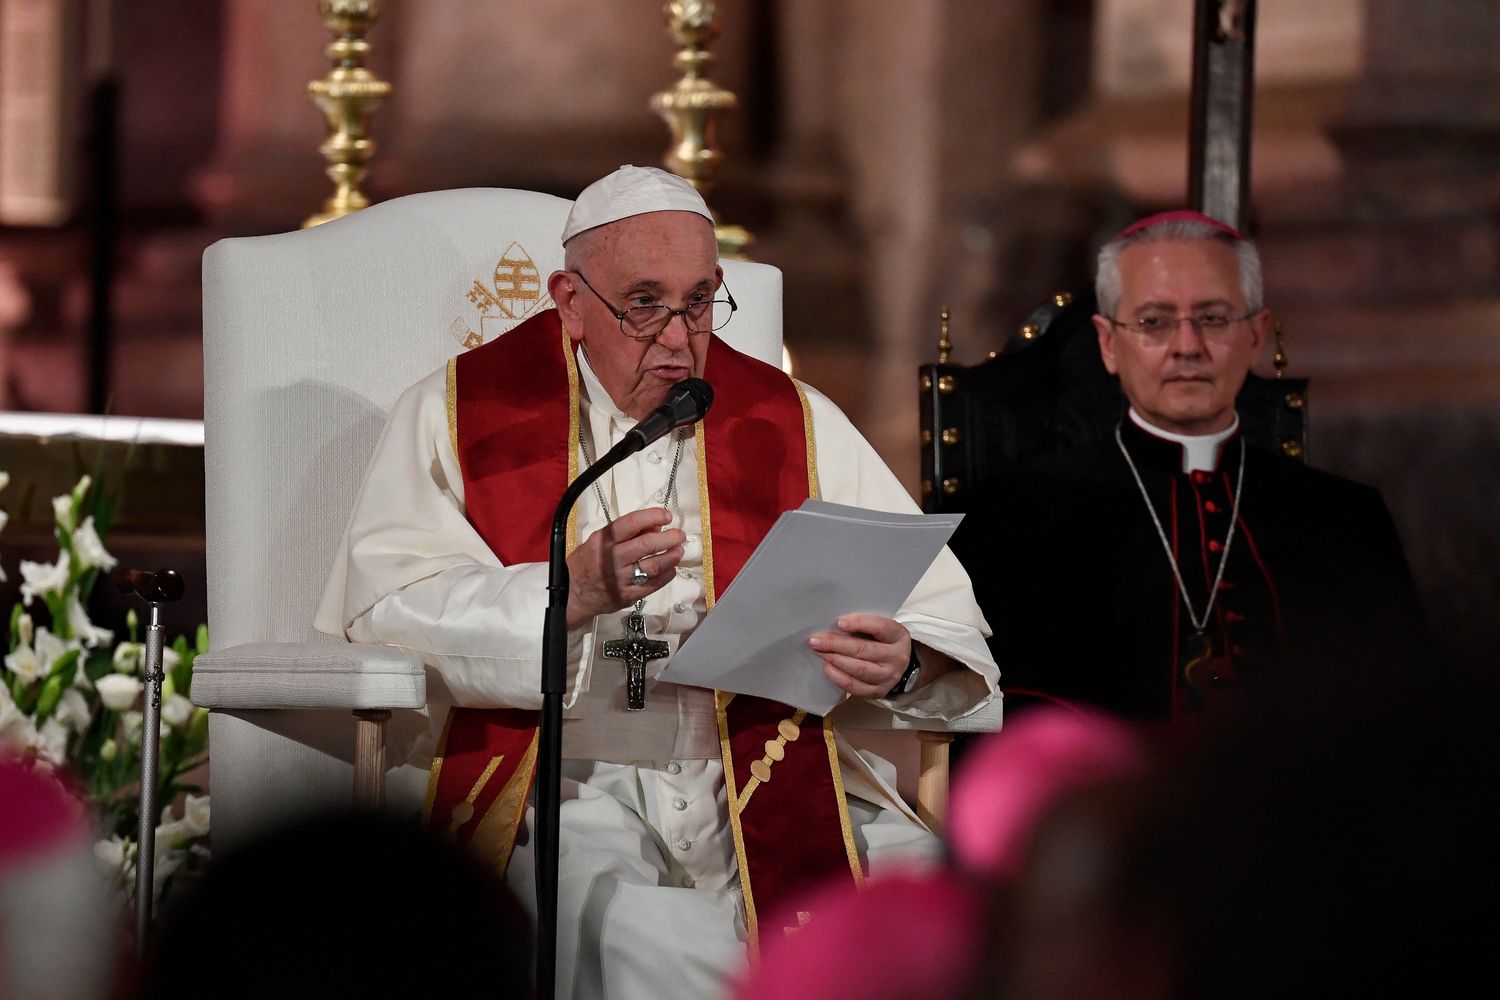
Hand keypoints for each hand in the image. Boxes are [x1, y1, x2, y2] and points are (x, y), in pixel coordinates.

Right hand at [566, 507, 684, 627]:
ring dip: (670, 557)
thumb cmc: (586, 563)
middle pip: (646, 545)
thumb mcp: (599, 541)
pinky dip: (666, 576)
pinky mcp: (626, 596)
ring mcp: (620, 579)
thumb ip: (626, 534)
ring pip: (653, 566)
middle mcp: (612, 558)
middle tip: (679, 535)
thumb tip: (656, 526)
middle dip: (669, 538)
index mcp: (604, 541)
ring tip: (679, 551)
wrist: (570, 593)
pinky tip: (671, 569)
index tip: (667, 516)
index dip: (652, 517)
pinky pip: (652, 585)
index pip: (631, 523)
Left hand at [808, 614, 911, 699]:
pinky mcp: (878, 692)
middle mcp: (896, 658)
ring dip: (835, 659)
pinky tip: (827, 667)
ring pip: (858, 669)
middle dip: (836, 644)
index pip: (880, 627)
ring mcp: (888, 677)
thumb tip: (833, 627)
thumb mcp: (880, 630)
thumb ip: (863, 626)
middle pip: (864, 650)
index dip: (859, 624)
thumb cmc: (882, 642)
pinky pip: (854, 686)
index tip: (839, 622)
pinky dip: (838, 676)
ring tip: (819, 652)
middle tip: (816, 640)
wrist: (898, 666)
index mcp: (898, 636)